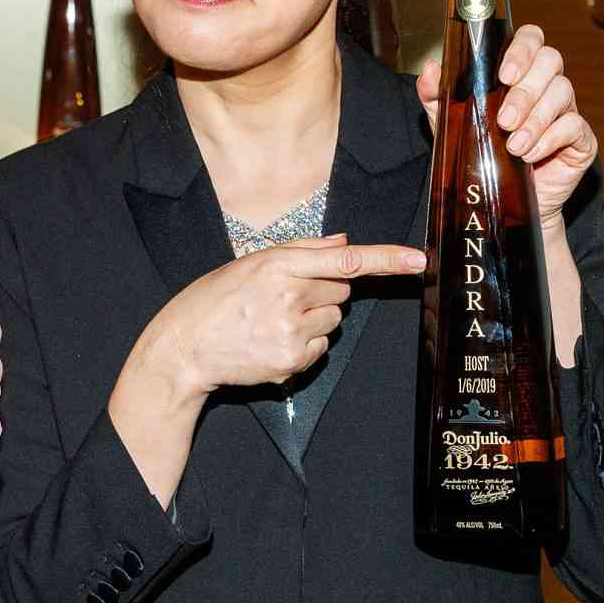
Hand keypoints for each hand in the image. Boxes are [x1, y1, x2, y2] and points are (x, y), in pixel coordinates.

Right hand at [138, 234, 425, 397]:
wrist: (185, 348)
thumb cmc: (215, 300)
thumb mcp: (250, 263)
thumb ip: (300, 250)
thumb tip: (343, 241)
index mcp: (279, 265)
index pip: (346, 260)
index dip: (387, 259)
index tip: (419, 259)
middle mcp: (289, 297)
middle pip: (342, 290)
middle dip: (323, 290)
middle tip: (284, 297)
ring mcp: (292, 332)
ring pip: (334, 320)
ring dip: (314, 318)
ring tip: (273, 320)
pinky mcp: (293, 361)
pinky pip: (322, 348)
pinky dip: (305, 345)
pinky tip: (272, 341)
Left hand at [417, 24, 598, 237]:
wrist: (502, 202)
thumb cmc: (480, 153)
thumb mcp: (451, 125)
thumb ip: (438, 97)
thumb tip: (430, 70)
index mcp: (519, 71)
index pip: (531, 39)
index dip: (522, 48)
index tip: (504, 73)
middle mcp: (546, 84)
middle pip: (550, 62)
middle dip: (525, 91)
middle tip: (503, 120)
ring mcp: (567, 109)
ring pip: (562, 93)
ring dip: (535, 120)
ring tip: (512, 146)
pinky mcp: (580, 139)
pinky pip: (574, 126)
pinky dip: (549, 139)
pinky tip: (529, 154)